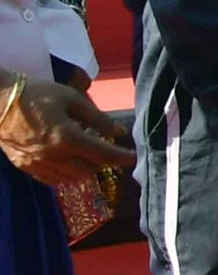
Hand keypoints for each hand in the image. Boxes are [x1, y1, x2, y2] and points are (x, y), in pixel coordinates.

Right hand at [0, 72, 134, 187]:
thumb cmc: (37, 94)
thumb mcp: (72, 98)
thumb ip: (97, 118)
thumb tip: (118, 132)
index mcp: (67, 137)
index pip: (103, 155)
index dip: (122, 158)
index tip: (134, 158)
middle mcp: (53, 156)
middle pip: (90, 170)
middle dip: (102, 161)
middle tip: (105, 148)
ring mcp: (38, 164)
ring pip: (73, 178)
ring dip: (85, 169)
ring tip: (86, 152)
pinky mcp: (25, 167)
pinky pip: (53, 180)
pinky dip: (67, 174)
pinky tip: (68, 160)